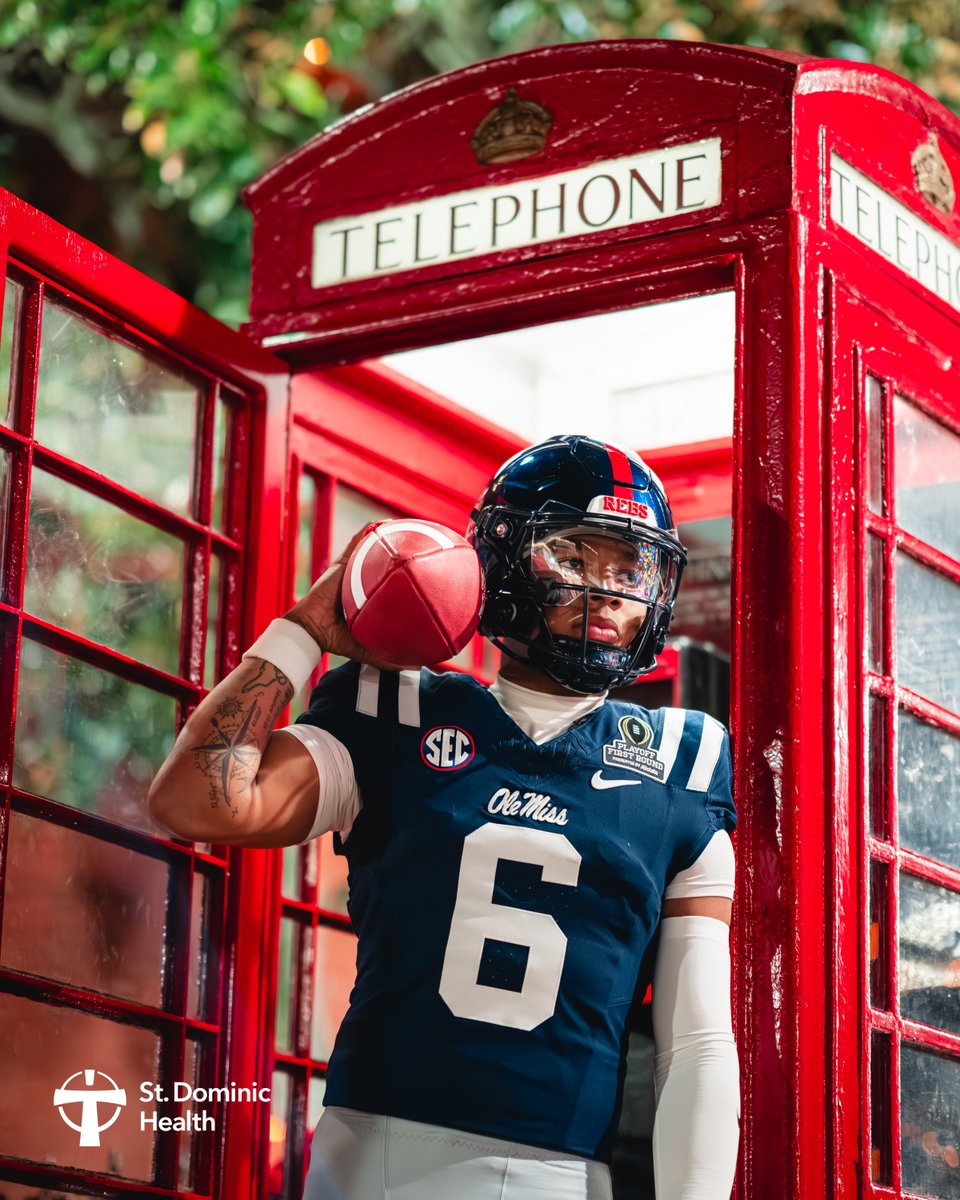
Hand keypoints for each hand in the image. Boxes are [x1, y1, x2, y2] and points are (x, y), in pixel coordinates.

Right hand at [283, 525, 418, 669]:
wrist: (311, 630)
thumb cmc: (335, 639)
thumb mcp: (367, 649)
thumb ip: (389, 658)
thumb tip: (417, 667)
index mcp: (366, 598)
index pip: (387, 583)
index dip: (404, 576)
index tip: (425, 570)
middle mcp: (359, 581)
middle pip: (381, 561)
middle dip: (399, 551)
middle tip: (420, 545)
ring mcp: (350, 570)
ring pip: (370, 547)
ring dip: (387, 536)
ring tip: (407, 527)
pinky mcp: (341, 563)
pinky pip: (356, 542)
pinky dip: (369, 531)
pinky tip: (383, 523)